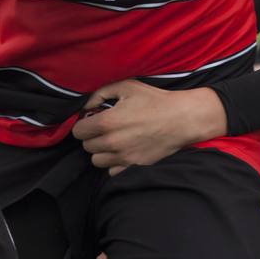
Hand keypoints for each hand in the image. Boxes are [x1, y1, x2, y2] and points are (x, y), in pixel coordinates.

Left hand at [72, 79, 226, 173]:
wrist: (181, 119)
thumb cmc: (154, 100)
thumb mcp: (126, 86)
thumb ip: (100, 93)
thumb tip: (87, 106)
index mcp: (107, 122)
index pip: (78, 131)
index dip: (84, 124)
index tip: (92, 120)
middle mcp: (112, 142)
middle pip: (86, 147)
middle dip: (92, 137)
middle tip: (105, 129)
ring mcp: (123, 157)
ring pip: (96, 161)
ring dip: (101, 152)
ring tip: (113, 141)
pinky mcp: (134, 166)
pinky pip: (112, 172)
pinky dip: (114, 163)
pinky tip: (123, 151)